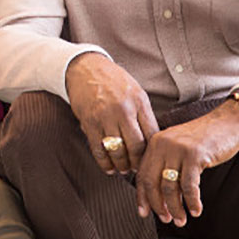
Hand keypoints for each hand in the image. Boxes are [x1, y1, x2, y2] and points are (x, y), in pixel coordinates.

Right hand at [65, 52, 158, 173]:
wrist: (86, 69)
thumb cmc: (114, 81)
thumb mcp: (136, 92)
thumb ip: (143, 115)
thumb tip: (152, 142)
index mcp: (139, 102)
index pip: (151, 134)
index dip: (152, 152)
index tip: (151, 160)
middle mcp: (123, 110)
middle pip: (136, 146)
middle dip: (137, 162)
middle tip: (138, 169)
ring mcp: (105, 117)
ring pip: (117, 150)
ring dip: (122, 165)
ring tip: (124, 169)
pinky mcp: (89, 122)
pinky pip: (98, 149)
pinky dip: (104, 162)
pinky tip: (109, 168)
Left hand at [135, 100, 238, 225]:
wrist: (227, 122)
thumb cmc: (204, 139)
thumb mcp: (178, 149)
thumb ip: (166, 167)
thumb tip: (159, 197)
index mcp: (155, 143)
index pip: (142, 174)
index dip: (142, 197)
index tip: (144, 213)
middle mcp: (162, 145)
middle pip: (152, 183)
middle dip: (158, 206)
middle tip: (166, 219)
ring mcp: (178, 149)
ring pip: (170, 187)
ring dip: (175, 208)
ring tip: (181, 220)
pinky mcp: (195, 155)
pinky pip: (189, 186)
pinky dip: (192, 202)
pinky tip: (196, 211)